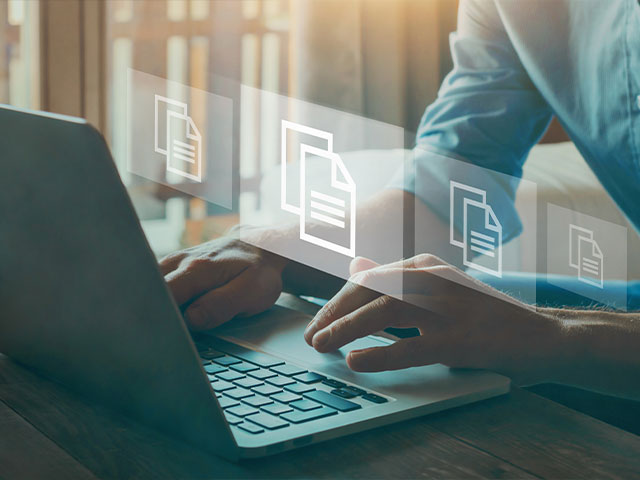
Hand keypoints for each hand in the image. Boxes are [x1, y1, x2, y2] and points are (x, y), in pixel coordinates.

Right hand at [160, 234, 287, 329]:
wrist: (260, 249)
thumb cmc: (257, 272)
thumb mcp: (251, 292)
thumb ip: (221, 305)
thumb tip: (191, 319)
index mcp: (197, 269)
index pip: (163, 296)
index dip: (160, 318)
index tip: (164, 334)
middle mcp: (180, 262)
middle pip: (149, 292)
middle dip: (152, 314)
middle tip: (163, 336)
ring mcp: (173, 263)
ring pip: (149, 288)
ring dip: (155, 307)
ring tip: (169, 324)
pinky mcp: (172, 268)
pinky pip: (155, 286)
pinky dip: (159, 300)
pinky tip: (171, 312)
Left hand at [304, 254, 562, 384]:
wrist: (541, 335)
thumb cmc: (483, 315)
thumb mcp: (437, 289)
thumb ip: (396, 279)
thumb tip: (356, 265)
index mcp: (425, 266)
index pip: (368, 279)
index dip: (337, 301)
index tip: (317, 322)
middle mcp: (433, 279)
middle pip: (369, 291)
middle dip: (334, 313)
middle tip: (312, 336)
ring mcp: (448, 307)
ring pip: (383, 312)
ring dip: (346, 329)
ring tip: (322, 346)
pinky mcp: (460, 339)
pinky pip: (410, 347)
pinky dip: (379, 354)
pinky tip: (357, 361)